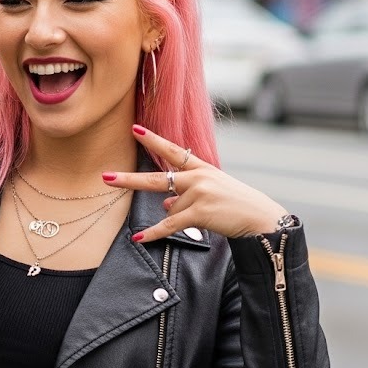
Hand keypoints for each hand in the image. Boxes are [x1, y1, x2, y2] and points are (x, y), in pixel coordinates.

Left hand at [104, 124, 286, 241]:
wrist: (261, 219)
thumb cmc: (238, 205)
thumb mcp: (213, 192)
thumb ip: (187, 194)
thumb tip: (165, 204)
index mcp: (202, 168)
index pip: (173, 151)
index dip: (153, 140)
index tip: (135, 129)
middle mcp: (198, 177)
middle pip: (156, 177)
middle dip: (129, 179)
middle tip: (106, 176)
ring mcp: (198, 193)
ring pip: (171, 208)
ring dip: (181, 217)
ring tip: (206, 216)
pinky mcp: (199, 211)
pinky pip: (170, 224)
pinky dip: (154, 233)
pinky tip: (139, 238)